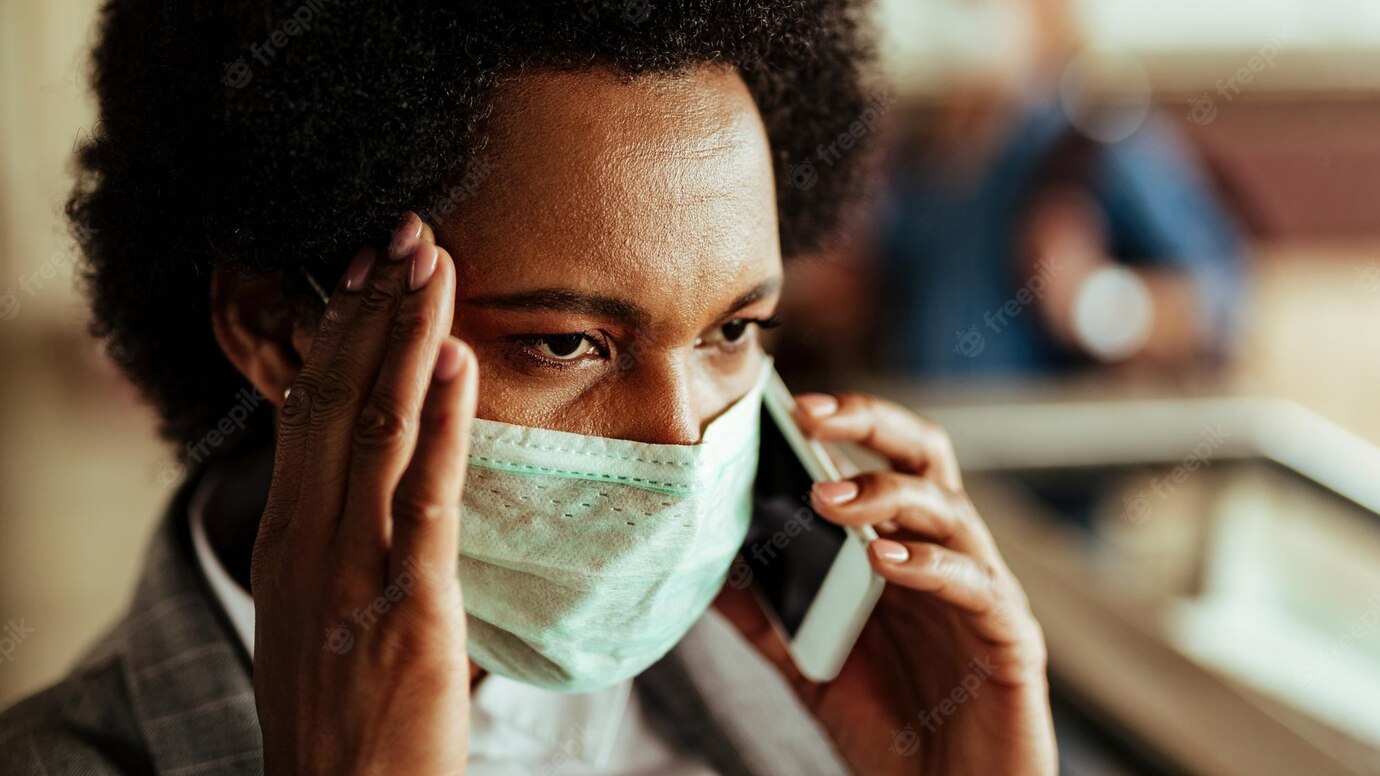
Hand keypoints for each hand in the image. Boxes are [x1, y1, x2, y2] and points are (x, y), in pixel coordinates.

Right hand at [250, 214, 477, 774]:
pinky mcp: (407, 602)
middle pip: (336, 398)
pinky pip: (426, 494)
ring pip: (376, 427)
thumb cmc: (343, 713)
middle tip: (406, 232)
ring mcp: (354, 568)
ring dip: (407, 338)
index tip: (370, 270)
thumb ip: (348, 544)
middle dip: (374, 309)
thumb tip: (390, 489)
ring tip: (433, 262)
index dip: (341, 332)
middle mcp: (309, 539)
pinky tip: (457, 361)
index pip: (310, 409)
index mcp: (289, 537)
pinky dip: (443, 420)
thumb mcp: (324, 614)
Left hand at [717, 392, 1055, 775]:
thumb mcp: (809, 664)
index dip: (843, 425)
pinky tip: (884, 562)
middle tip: (811, 416)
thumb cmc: (891, 727)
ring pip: (949, 511)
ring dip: (885, 496)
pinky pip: (976, 586)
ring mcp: (983, 593)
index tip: (784, 405)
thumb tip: (707, 567)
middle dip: (870, 424)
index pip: (880, 461)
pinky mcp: (1011, 639)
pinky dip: (930, 566)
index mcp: (903, 549)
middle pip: (925, 458)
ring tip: (827, 500)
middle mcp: (947, 555)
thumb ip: (767, 614)